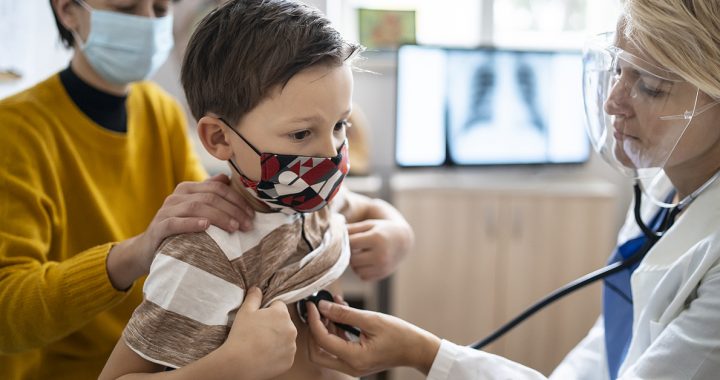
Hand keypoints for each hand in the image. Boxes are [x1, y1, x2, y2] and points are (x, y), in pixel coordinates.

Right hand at [106, 174, 254, 289]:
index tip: (252, 215)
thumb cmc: (180, 229)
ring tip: (234, 227)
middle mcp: (177, 196)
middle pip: (210, 197)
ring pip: (196, 207)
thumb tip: (227, 178)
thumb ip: (209, 193)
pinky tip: (206, 226)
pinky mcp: (159, 227)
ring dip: (218, 217)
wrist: (148, 249)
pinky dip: (191, 224)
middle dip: (232, 210)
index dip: (237, 200)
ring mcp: (166, 211)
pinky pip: (175, 223)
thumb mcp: (195, 210)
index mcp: (188, 189)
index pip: (217, 188)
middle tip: (247, 225)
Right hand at [219, 287, 297, 378]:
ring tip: (261, 345)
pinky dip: (277, 354)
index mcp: (282, 314)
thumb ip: (254, 297)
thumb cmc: (241, 336)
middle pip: (284, 323)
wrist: (239, 363)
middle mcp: (291, 329)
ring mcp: (292, 346)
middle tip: (258, 333)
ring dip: (277, 340)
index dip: (267, 311)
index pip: (278, 306)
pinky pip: (285, 354)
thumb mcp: (245, 311)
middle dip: (274, 325)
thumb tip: (257, 289)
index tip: (259, 319)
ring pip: (285, 338)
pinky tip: (265, 355)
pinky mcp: (290, 361)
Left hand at [306, 300, 440, 376]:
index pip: (322, 340)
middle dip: (313, 330)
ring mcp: (353, 366)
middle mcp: (350, 367)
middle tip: (317, 311)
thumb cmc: (399, 334)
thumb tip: (323, 306)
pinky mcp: (356, 361)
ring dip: (325, 328)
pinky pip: (338, 348)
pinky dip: (336, 332)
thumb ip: (344, 314)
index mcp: (354, 358)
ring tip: (331, 306)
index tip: (313, 304)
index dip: (314, 321)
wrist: (417, 349)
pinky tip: (341, 313)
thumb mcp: (371, 319)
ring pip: (326, 351)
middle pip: (317, 353)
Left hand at [347, 219, 412, 280]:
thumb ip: (351, 229)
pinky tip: (368, 261)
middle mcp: (380, 255)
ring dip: (356, 262)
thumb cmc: (382, 230)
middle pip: (352, 258)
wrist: (403, 241)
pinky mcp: (381, 275)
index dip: (347, 240)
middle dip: (351, 252)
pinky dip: (362, 270)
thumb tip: (333, 235)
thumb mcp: (369, 225)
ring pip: (356, 269)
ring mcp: (382, 267)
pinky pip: (362, 276)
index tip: (348, 237)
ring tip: (363, 252)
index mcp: (376, 239)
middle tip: (357, 246)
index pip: (351, 243)